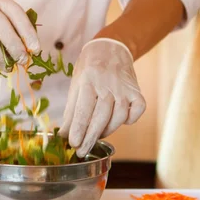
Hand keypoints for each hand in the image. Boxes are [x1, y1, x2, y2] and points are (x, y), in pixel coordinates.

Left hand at [59, 38, 145, 156]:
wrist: (110, 48)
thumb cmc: (89, 70)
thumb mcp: (76, 85)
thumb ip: (71, 111)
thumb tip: (62, 135)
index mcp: (88, 81)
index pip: (83, 109)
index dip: (78, 129)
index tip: (73, 143)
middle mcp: (107, 84)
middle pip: (100, 116)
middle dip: (90, 137)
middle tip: (81, 151)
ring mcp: (124, 88)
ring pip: (119, 116)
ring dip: (107, 130)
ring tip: (96, 135)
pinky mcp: (137, 90)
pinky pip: (137, 110)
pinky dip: (130, 119)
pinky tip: (121, 121)